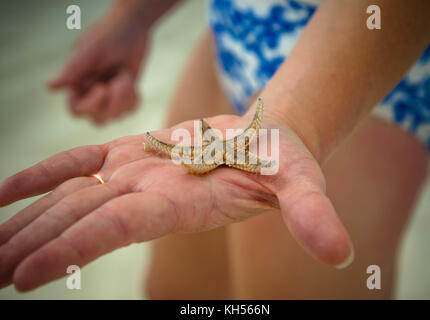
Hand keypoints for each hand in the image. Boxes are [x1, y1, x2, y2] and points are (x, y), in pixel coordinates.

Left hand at [0, 112, 352, 290]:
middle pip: (78, 219)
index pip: (116, 229)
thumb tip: (340, 251)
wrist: (267, 141)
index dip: (72, 249)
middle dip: (29, 245)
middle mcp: (149, 194)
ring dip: (26, 218)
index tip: (22, 278)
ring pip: (71, 195)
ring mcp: (135, 173)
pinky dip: (41, 174)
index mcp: (180, 203)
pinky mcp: (131, 152)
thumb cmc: (285, 164)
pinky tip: (5, 190)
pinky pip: (78, 162)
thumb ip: (313, 215)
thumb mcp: (303, 184)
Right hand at [48, 15, 147, 123]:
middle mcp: (90, 93)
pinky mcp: (124, 97)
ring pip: (115, 116)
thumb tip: (50, 86)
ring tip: (124, 75)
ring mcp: (108, 98)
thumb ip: (72, 70)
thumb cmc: (108, 36)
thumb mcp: (90, 51)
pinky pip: (130, 110)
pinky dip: (134, 98)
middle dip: (112, 104)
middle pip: (97, 119)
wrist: (132, 29)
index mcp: (76, 84)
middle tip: (119, 80)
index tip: (103, 89)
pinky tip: (132, 82)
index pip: (76, 110)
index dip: (90, 106)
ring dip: (125, 97)